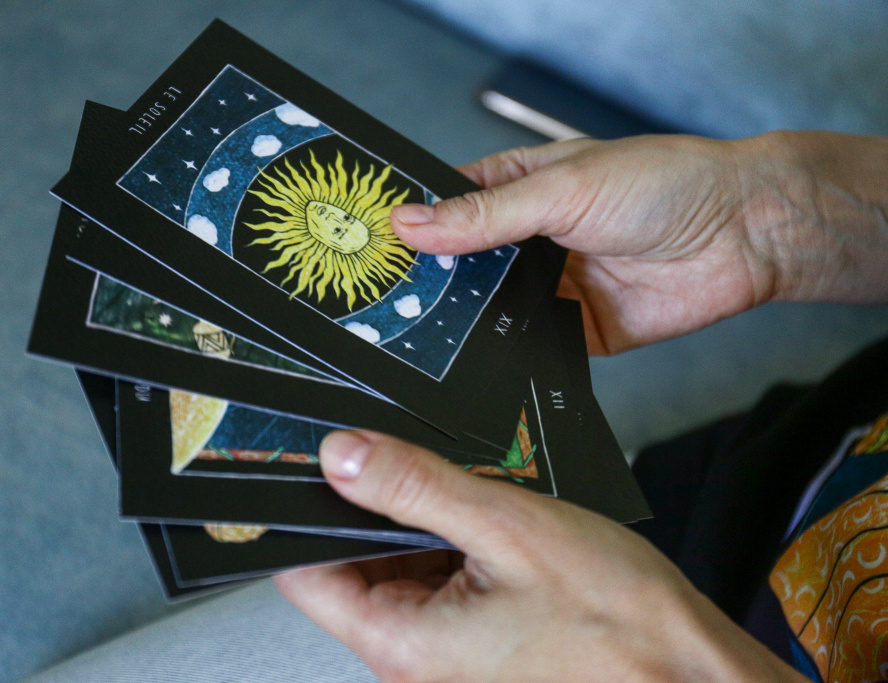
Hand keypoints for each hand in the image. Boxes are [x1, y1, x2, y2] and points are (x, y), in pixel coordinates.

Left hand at [274, 431, 805, 681]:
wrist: (697, 676)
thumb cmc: (625, 626)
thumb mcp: (509, 527)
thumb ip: (415, 486)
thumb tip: (343, 455)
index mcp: (402, 643)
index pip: (306, 574)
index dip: (305, 514)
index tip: (316, 465)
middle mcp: (414, 662)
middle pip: (355, 568)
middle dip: (381, 512)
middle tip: (425, 471)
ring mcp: (446, 661)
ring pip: (402, 573)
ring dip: (428, 529)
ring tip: (481, 510)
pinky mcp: (476, 650)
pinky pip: (442, 589)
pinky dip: (458, 551)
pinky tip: (498, 534)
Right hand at [390, 132, 887, 353]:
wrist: (742, 234)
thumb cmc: (663, 183)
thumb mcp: (561, 190)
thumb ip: (485, 217)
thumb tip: (411, 224)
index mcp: (516, 189)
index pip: (446, 209)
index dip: (411, 229)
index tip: (371, 253)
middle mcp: (527, 240)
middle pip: (461, 268)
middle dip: (430, 286)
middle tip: (384, 307)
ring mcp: (549, 286)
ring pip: (489, 312)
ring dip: (467, 323)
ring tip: (422, 339)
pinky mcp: (574, 330)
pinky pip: (528, 347)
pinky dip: (508, 355)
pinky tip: (482, 362)